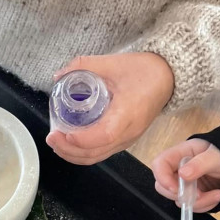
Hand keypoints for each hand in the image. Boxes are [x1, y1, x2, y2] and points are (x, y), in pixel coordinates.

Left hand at [46, 52, 174, 164]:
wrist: (168, 78)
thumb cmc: (144, 70)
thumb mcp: (113, 63)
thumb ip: (83, 66)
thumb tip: (58, 76)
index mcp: (128, 114)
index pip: (103, 136)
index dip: (80, 139)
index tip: (62, 133)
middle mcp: (128, 133)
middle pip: (95, 153)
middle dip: (68, 149)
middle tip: (51, 137)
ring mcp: (127, 140)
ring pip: (96, 157)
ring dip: (73, 154)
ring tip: (56, 143)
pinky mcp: (124, 141)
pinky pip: (100, 154)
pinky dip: (82, 153)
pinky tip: (69, 145)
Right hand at [152, 138, 219, 211]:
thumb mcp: (217, 156)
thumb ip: (200, 164)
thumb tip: (183, 174)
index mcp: (181, 154)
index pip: (159, 164)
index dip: (162, 177)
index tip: (175, 189)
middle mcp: (179, 169)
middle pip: (163, 186)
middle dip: (181, 194)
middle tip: (200, 194)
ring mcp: (184, 184)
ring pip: (177, 199)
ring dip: (197, 202)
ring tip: (217, 194)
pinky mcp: (192, 195)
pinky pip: (190, 206)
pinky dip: (204, 205)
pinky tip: (217, 196)